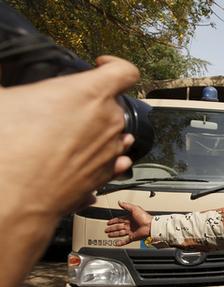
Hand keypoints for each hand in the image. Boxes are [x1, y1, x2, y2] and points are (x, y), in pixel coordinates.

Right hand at [0, 55, 138, 216]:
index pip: (124, 70)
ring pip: (115, 132)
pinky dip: (100, 156)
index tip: (100, 66)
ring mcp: (111, 150)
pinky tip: (76, 158)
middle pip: (113, 103)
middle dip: (93, 104)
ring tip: (69, 136)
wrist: (13, 198)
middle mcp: (109, 120)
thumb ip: (7, 83)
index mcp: (90, 93)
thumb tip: (0, 70)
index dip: (114, 64)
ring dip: (98, 131)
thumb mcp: (2, 100)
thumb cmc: (8, 147)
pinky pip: (113, 160)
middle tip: (64, 110)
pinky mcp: (107, 174)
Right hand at [105, 201, 152, 245]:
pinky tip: (116, 243)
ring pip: (120, 233)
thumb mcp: (135, 209)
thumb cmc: (145, 217)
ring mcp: (131, 231)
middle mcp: (130, 225)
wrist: (150, 226)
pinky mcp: (133, 237)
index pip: (119, 219)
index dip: (113, 221)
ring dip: (114, 234)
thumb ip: (127, 206)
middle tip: (106, 230)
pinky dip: (121, 242)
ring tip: (108, 235)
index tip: (108, 222)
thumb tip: (120, 202)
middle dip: (112, 228)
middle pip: (118, 227)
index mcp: (130, 218)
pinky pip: (126, 240)